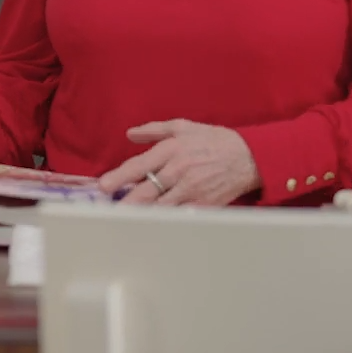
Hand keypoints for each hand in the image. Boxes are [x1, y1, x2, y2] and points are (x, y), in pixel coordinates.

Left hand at [96, 119, 259, 206]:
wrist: (248, 157)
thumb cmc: (214, 140)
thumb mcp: (183, 126)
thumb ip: (154, 130)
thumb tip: (131, 134)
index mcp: (172, 150)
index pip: (140, 166)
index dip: (119, 177)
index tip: (103, 186)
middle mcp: (179, 172)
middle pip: (146, 192)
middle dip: (125, 203)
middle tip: (108, 210)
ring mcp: (191, 191)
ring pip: (160, 208)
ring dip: (141, 215)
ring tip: (124, 219)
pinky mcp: (202, 206)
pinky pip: (179, 217)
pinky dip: (165, 222)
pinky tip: (152, 225)